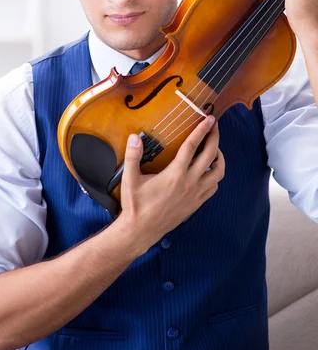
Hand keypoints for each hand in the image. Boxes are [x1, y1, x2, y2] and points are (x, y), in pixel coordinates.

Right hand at [119, 115, 224, 252]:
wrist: (141, 231)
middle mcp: (190, 183)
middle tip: (214, 127)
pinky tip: (208, 171)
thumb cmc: (135, 205)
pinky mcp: (196, 204)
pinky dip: (215, 176)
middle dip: (215, 138)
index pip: (193, 146)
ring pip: (218, 173)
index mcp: (175, 174)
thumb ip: (133, 156)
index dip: (202, 130)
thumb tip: (134, 137)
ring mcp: (195, 195)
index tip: (209, 119)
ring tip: (215, 149)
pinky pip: (213, 187)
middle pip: (211, 155)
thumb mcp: (130, 179)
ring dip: (219, 158)